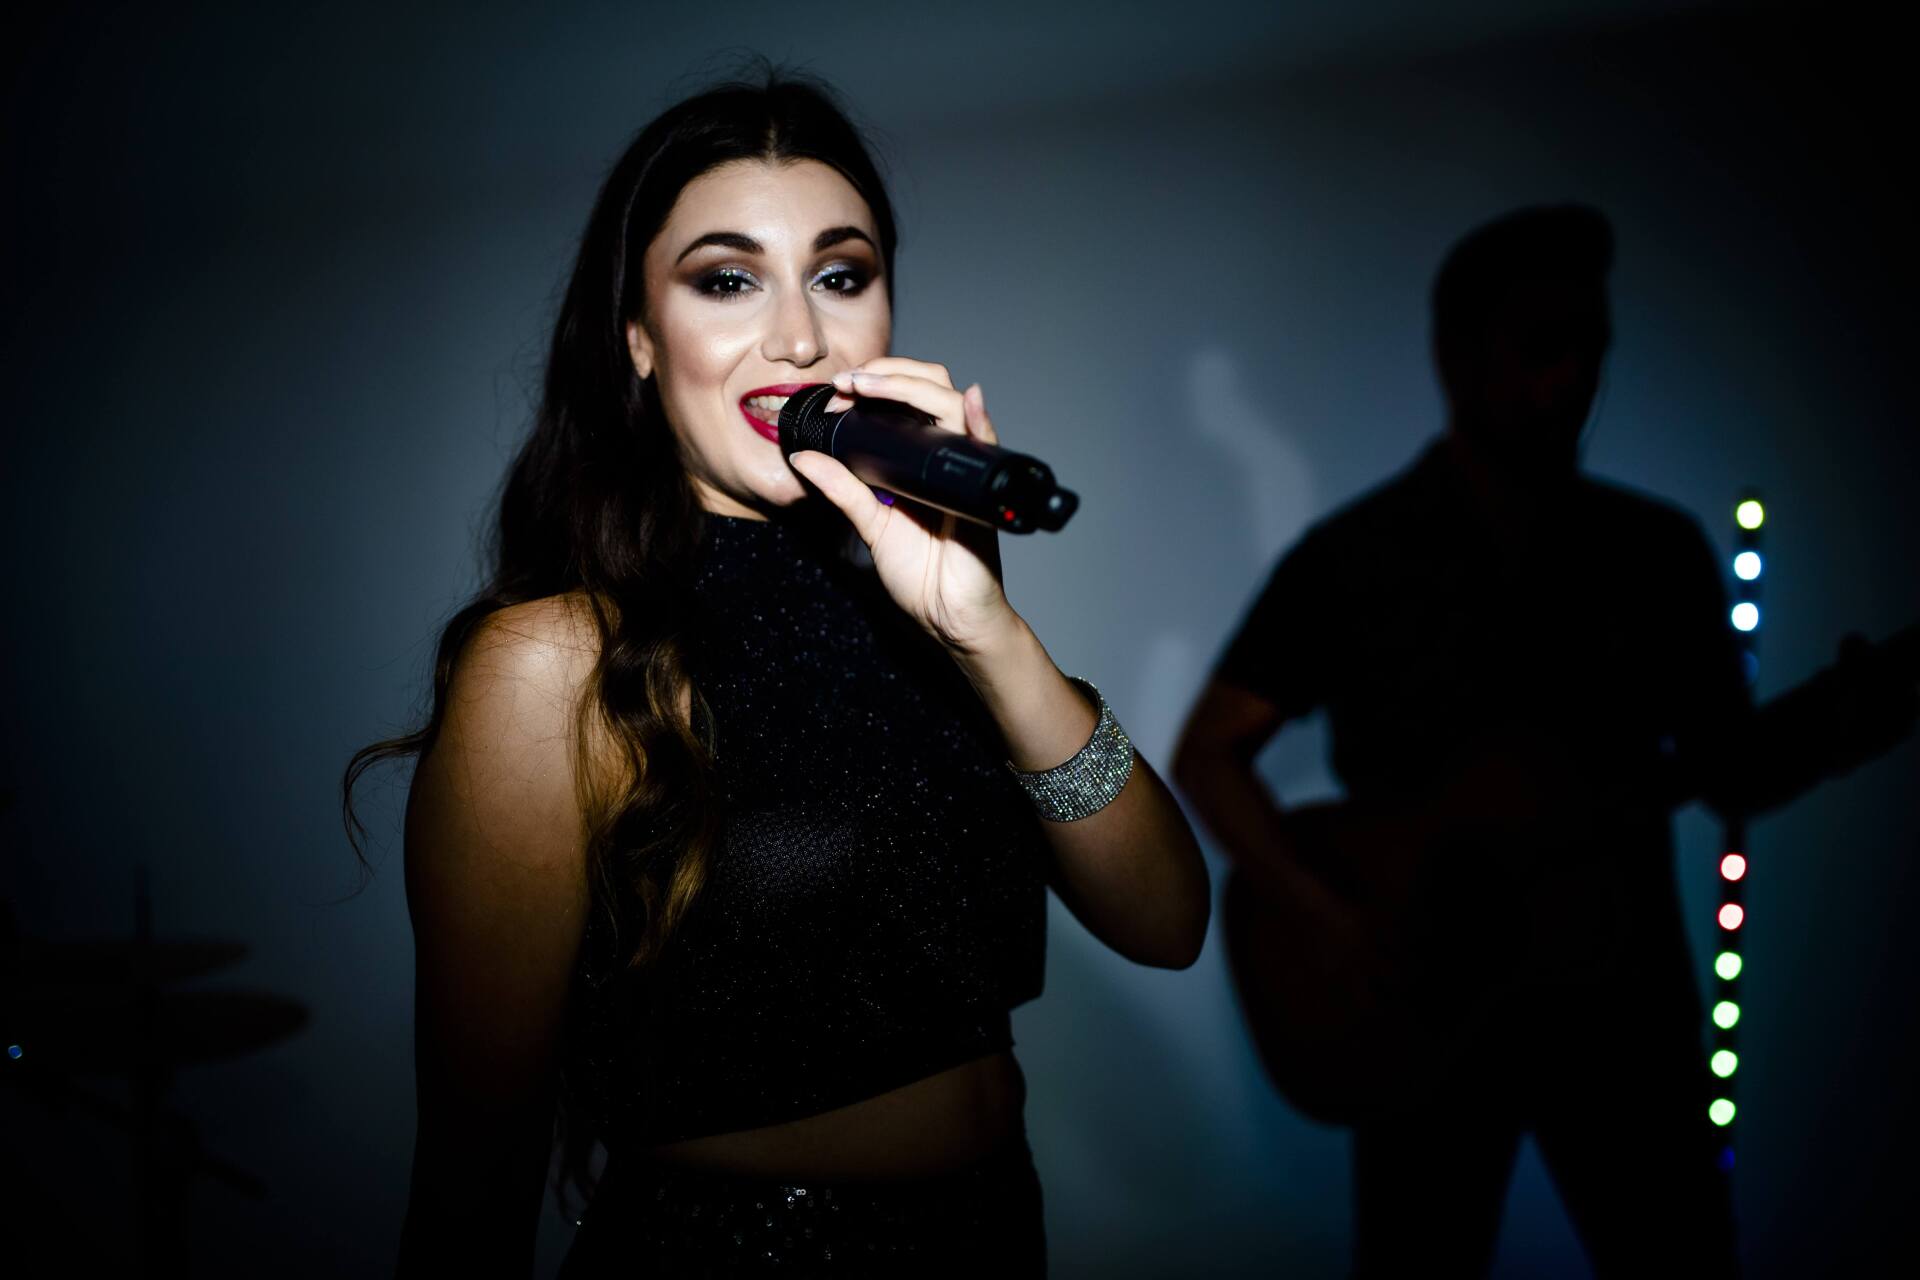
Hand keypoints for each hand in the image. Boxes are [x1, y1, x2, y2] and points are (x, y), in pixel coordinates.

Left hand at [786, 357, 1018, 654]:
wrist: (950, 617)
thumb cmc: (923, 574)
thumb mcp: (871, 523)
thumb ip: (842, 489)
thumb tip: (803, 458)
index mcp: (920, 460)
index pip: (908, 399)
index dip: (876, 384)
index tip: (840, 389)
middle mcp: (946, 457)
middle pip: (933, 390)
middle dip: (890, 374)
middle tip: (850, 383)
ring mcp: (966, 471)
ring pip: (954, 406)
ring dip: (913, 386)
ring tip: (873, 385)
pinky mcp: (981, 494)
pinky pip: (987, 450)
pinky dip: (980, 421)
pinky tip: (968, 402)